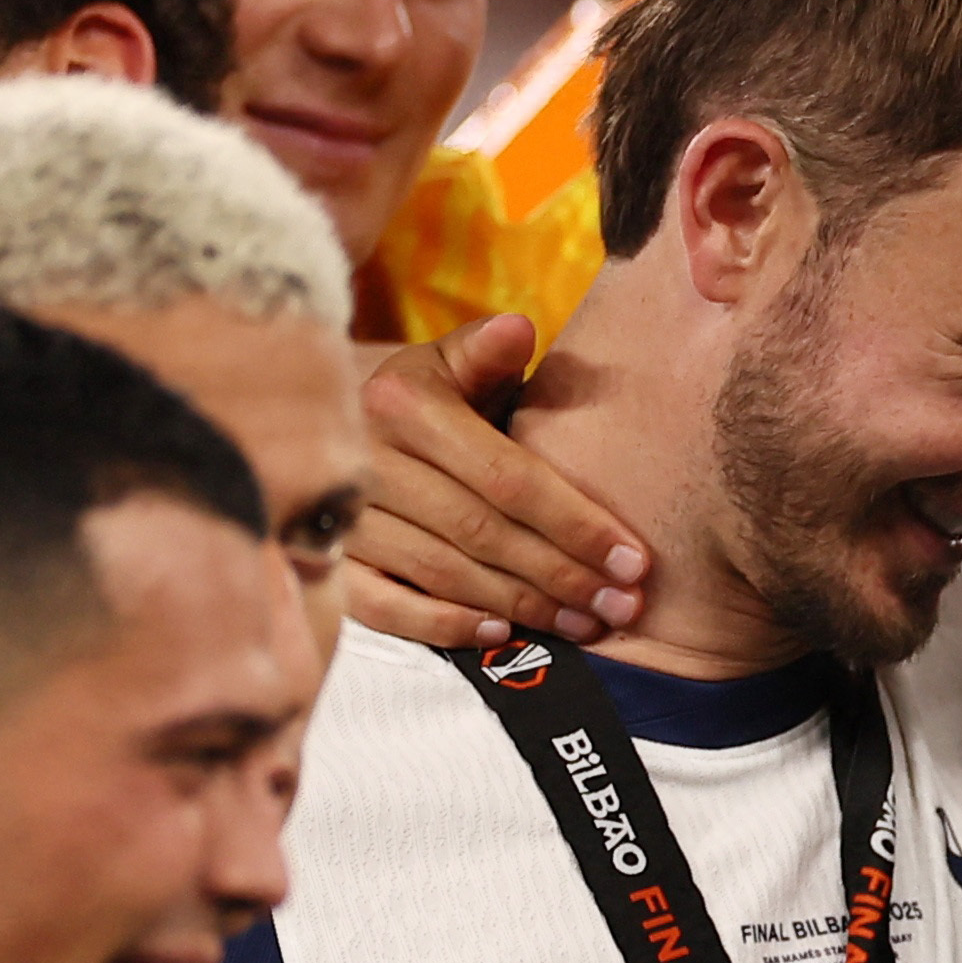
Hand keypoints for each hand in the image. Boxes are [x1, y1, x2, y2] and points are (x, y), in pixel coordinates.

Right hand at [343, 317, 645, 649]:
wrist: (329, 420)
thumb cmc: (426, 395)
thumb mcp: (454, 362)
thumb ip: (489, 352)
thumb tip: (519, 329)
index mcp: (404, 404)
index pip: (508, 478)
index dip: (576, 524)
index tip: (633, 561)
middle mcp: (366, 461)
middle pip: (482, 533)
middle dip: (563, 575)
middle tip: (622, 607)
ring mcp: (342, 516)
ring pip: (443, 573)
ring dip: (522, 605)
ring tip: (584, 624)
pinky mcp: (328, 561)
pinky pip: (385, 608)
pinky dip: (444, 626)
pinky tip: (502, 634)